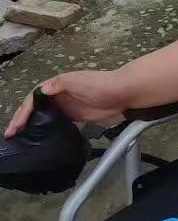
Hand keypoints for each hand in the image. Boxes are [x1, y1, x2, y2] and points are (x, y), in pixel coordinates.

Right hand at [5, 69, 128, 137]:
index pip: (33, 98)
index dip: (22, 111)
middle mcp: (59, 94)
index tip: (15, 126)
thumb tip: (41, 91)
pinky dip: (46, 130)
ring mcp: (67, 106)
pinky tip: (41, 139)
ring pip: (43, 116)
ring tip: (21, 139)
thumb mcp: (77, 81)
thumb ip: (59, 84)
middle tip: (11, 135)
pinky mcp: (75, 116)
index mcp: (57, 84)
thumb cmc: (99, 84)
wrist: (122, 93)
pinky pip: (56, 123)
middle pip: (35, 107)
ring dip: (32, 125)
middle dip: (22, 119)